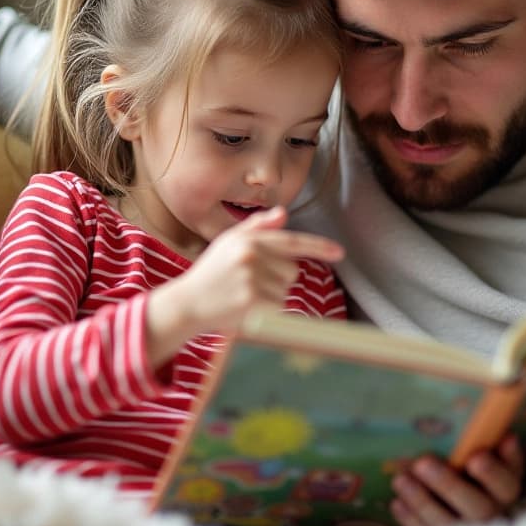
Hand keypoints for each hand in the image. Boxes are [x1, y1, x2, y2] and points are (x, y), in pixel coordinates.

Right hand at [145, 207, 343, 359]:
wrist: (185, 304)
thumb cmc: (209, 274)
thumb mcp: (228, 243)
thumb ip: (256, 228)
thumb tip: (282, 215)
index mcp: (247, 239)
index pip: (292, 241)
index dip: (319, 247)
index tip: (339, 252)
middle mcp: (251, 255)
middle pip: (292, 270)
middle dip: (277, 278)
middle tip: (248, 284)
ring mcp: (252, 278)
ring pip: (285, 290)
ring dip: (271, 296)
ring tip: (243, 296)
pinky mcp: (253, 301)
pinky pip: (279, 307)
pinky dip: (268, 311)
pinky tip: (245, 308)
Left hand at [390, 435, 523, 525]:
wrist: (465, 502)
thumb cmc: (476, 470)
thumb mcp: (492, 458)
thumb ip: (497, 448)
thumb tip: (506, 438)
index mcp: (505, 492)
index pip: (506, 485)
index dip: (492, 473)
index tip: (474, 458)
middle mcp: (491, 517)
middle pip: (475, 507)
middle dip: (447, 484)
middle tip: (422, 463)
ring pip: (447, 524)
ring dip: (422, 502)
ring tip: (401, 480)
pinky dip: (411, 520)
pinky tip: (397, 503)